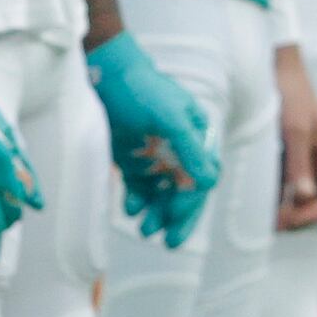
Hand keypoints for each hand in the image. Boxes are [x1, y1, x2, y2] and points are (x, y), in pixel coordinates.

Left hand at [88, 31, 219, 246]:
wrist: (108, 74)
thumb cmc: (142, 91)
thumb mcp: (169, 117)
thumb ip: (189, 149)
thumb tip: (208, 182)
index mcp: (198, 140)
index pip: (200, 181)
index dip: (189, 206)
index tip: (174, 224)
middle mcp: (181, 152)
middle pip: (184, 194)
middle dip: (176, 219)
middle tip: (166, 242)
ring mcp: (158, 157)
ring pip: (162, 195)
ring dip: (156, 214)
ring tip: (143, 230)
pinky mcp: (136, 161)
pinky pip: (141, 189)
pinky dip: (137, 202)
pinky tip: (130, 210)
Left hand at [274, 43, 316, 232]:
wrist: (274, 66)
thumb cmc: (290, 94)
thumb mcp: (295, 130)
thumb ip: (298, 165)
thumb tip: (302, 198)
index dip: (309, 216)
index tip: (283, 221)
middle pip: (313, 203)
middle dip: (294, 215)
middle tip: (266, 223)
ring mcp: (301, 159)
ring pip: (295, 195)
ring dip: (280, 207)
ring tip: (256, 214)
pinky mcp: (283, 154)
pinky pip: (280, 182)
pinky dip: (270, 192)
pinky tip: (252, 195)